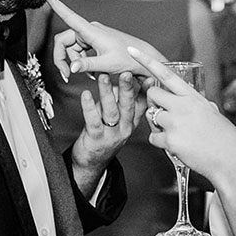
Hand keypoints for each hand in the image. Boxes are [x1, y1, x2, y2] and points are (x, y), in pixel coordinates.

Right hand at [46, 0, 165, 79]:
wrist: (142, 57)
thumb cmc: (128, 58)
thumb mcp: (107, 64)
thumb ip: (87, 65)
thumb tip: (71, 68)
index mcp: (90, 31)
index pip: (68, 14)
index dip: (54, 3)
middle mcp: (88, 30)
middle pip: (63, 42)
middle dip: (62, 59)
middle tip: (67, 76)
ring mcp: (91, 35)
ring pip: (71, 49)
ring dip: (75, 63)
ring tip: (88, 75)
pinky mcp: (94, 41)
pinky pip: (79, 51)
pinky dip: (82, 62)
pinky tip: (92, 72)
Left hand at [71, 72, 144, 186]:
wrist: (92, 163)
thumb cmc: (104, 136)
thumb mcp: (118, 119)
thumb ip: (121, 101)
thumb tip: (124, 80)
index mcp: (131, 123)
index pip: (142, 105)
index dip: (145, 91)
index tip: (149, 77)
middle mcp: (124, 129)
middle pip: (128, 106)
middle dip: (128, 88)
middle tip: (127, 72)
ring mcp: (111, 135)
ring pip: (111, 111)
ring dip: (107, 92)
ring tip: (103, 76)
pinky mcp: (96, 139)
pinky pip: (93, 121)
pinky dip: (89, 107)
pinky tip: (86, 95)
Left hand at [127, 47, 235, 187]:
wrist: (229, 159)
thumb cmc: (225, 138)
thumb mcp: (214, 113)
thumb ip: (202, 105)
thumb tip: (202, 102)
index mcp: (193, 97)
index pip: (166, 74)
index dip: (146, 62)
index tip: (132, 51)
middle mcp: (182, 106)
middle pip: (153, 94)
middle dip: (155, 102)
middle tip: (166, 113)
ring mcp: (175, 122)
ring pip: (152, 116)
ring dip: (159, 124)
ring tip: (177, 132)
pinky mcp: (170, 140)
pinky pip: (154, 137)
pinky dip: (161, 142)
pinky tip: (176, 145)